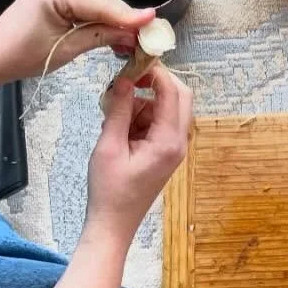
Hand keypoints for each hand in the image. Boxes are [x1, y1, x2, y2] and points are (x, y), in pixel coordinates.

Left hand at [0, 0, 152, 82]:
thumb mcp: (67, 50)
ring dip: (114, 16)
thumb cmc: (21, 56)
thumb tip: (134, 34)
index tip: (152, 20)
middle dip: (124, 17)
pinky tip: (114, 26)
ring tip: (134, 35)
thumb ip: (102, 37)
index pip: (100, 3)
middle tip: (148, 35)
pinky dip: (100, 13)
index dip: (128, 14)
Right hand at [84, 64, 191, 247]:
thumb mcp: (108, 146)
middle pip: (179, 96)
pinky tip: (119, 128)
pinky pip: (159, 122)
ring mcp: (174, 148)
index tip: (135, 62)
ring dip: (144, 103)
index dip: (156, 72)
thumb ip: (119, 110)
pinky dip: (142, 117)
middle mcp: (178, 143)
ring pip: (167, 108)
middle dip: (154, 84)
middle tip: (126, 82)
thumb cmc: (109, 191)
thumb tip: (125, 80)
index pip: (172, 92)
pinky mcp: (165, 153)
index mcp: (168, 142)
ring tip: (114, 115)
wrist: (112, 225)